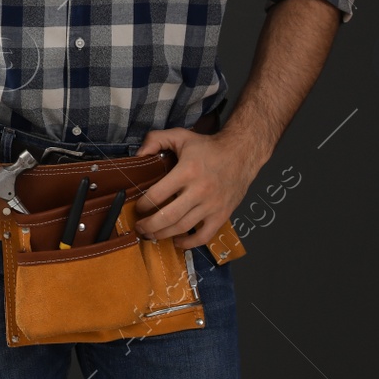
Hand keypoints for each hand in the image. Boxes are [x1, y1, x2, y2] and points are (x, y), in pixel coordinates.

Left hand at [130, 129, 262, 248]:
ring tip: (151, 234)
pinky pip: (204, 236)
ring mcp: (212, 206)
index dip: (143, 204)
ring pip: (183, 227)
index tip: (137, 207)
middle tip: (139, 227)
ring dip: (163, 234)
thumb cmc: (207, 147)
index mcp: (187, 172)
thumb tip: (138, 156)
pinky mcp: (222, 215)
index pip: (158, 194)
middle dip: (149, 225)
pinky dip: (189, 243)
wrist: (241, 155)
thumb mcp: (180, 135)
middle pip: (168, 216)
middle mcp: (199, 191)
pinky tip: (177, 241)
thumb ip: (155, 140)